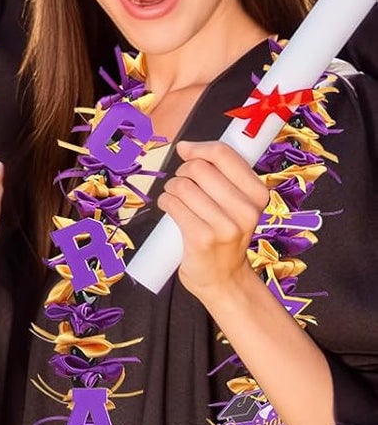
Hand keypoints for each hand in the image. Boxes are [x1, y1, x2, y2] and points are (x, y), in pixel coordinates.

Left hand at [162, 140, 267, 304]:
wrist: (224, 278)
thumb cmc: (225, 233)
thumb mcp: (235, 201)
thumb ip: (220, 172)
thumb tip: (185, 146)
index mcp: (258, 195)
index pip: (224, 154)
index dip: (199, 148)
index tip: (186, 151)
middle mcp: (247, 210)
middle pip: (198, 168)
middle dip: (183, 173)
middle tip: (184, 187)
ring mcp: (225, 227)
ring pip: (182, 186)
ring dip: (172, 190)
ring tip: (178, 201)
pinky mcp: (202, 239)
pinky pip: (172, 204)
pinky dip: (165, 203)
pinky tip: (171, 210)